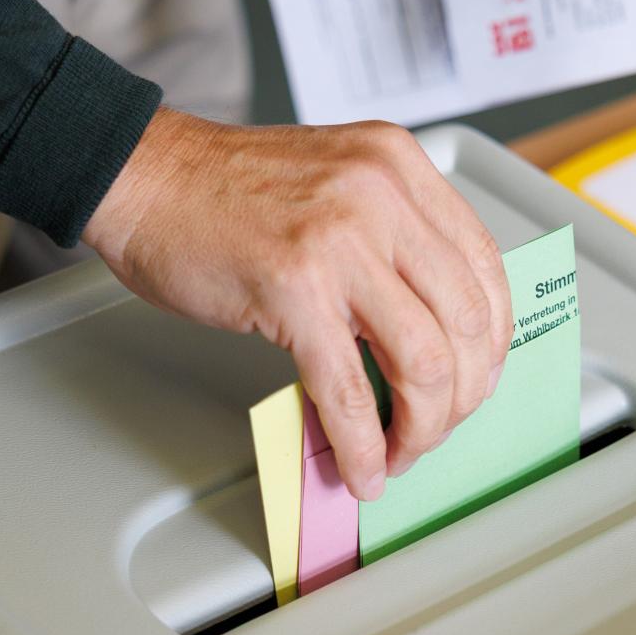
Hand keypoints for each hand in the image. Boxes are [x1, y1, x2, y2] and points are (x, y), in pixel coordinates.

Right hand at [83, 109, 511, 500]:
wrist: (143, 178)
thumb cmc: (224, 190)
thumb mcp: (337, 184)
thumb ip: (391, 240)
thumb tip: (430, 329)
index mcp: (399, 167)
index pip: (485, 267)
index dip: (492, 339)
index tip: (477, 376)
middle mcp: (381, 196)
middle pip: (466, 321)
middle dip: (462, 394)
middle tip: (439, 426)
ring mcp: (339, 242)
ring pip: (422, 361)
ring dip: (423, 426)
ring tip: (403, 452)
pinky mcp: (293, 290)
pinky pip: (348, 389)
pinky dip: (363, 443)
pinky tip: (362, 467)